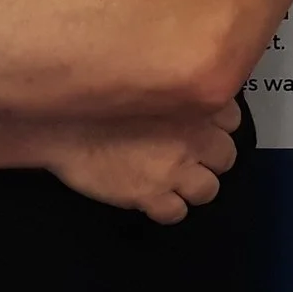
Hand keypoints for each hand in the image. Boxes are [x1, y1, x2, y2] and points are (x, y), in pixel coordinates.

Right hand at [44, 99, 241, 223]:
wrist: (60, 122)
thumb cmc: (96, 95)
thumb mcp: (145, 78)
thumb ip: (174, 87)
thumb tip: (187, 88)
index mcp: (194, 103)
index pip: (232, 118)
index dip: (216, 123)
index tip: (201, 124)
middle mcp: (193, 138)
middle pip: (226, 156)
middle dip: (209, 157)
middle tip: (187, 153)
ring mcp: (174, 170)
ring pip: (208, 190)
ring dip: (194, 186)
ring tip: (173, 178)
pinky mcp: (150, 197)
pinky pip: (176, 213)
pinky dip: (167, 208)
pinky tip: (153, 197)